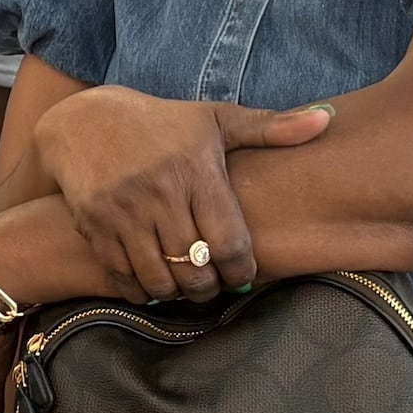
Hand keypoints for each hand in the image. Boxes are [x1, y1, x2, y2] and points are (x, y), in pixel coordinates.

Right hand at [30, 86, 332, 300]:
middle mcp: (159, 191)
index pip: (228, 242)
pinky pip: (124, 278)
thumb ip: (272, 127)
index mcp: (195, 169)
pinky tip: (154, 282)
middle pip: (195, 268)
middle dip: (209, 288)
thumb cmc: (163, 124)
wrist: (84, 121)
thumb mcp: (216, 120)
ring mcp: (124, 211)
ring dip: (177, 293)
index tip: (243, 274)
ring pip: (160, 279)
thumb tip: (328, 120)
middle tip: (214, 285)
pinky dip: (143, 291)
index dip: (241, 270)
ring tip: (186, 285)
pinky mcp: (95, 226)